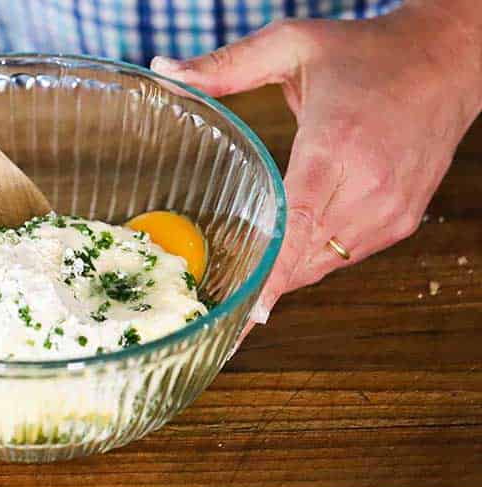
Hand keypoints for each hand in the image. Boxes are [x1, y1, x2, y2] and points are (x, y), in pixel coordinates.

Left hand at [153, 0, 481, 326]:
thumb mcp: (293, 44)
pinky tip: (308, 227)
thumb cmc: (368, 52)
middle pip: (301, 257)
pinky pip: (346, 257)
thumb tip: (162, 69)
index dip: (271, 278)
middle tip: (224, 285)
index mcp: (335, 147)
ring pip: (321, 264)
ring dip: (291, 263)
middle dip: (264, 274)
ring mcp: (388, 212)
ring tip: (266, 248)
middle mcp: (367, 187)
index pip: (297, 227)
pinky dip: (320, 251)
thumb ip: (225, 65)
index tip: (247, 318)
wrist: (448, 60)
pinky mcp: (401, 223)